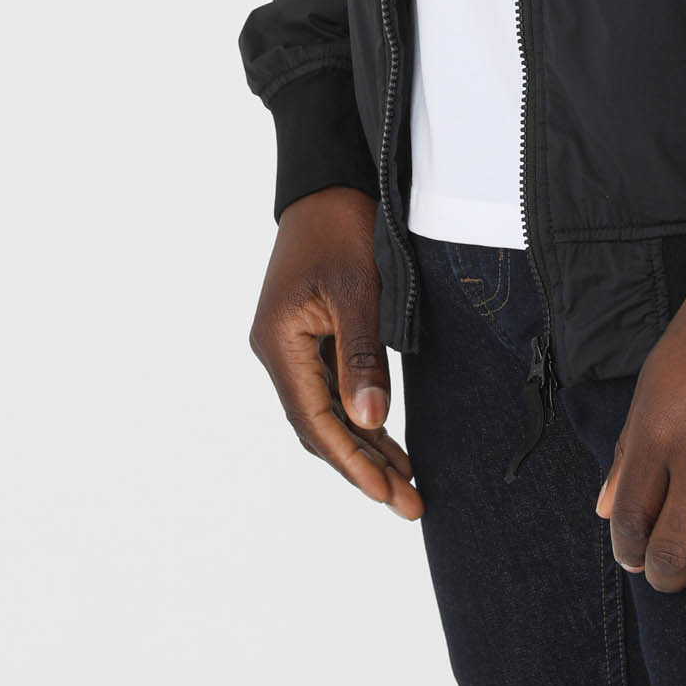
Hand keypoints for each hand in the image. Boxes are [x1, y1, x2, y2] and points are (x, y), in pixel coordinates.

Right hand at [249, 186, 423, 520]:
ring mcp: (289, 345)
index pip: (315, 421)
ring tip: (405, 485)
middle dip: (362, 467)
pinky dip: (359, 417)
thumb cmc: (343, 227)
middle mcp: (277, 351)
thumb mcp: (359, 290)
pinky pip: (331, 390)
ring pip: (326, 413)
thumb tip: (370, 421)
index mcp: (279, 342)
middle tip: (408, 504)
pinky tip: (387, 440)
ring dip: (363, 448)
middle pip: (318, 426)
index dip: (352, 462)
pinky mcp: (307, 337)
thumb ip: (361, 356)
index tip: (388, 494)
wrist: (329, 181)